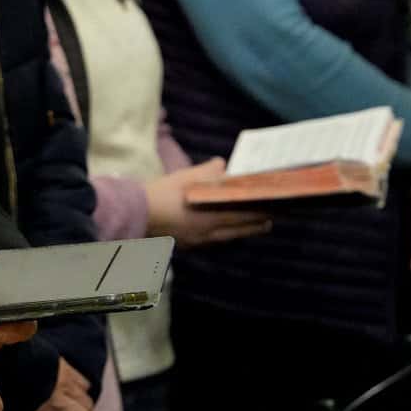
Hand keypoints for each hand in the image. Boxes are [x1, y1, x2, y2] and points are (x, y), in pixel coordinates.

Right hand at [144, 159, 273, 247]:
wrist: (135, 213)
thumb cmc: (162, 193)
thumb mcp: (186, 177)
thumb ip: (209, 171)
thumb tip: (224, 165)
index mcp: (211, 216)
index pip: (244, 213)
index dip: (260, 210)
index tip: (274, 206)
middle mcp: (208, 232)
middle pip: (239, 230)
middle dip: (255, 224)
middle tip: (270, 219)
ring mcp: (197, 241)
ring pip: (227, 238)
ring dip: (242, 231)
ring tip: (254, 226)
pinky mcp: (186, 244)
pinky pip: (212, 242)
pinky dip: (223, 236)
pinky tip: (224, 232)